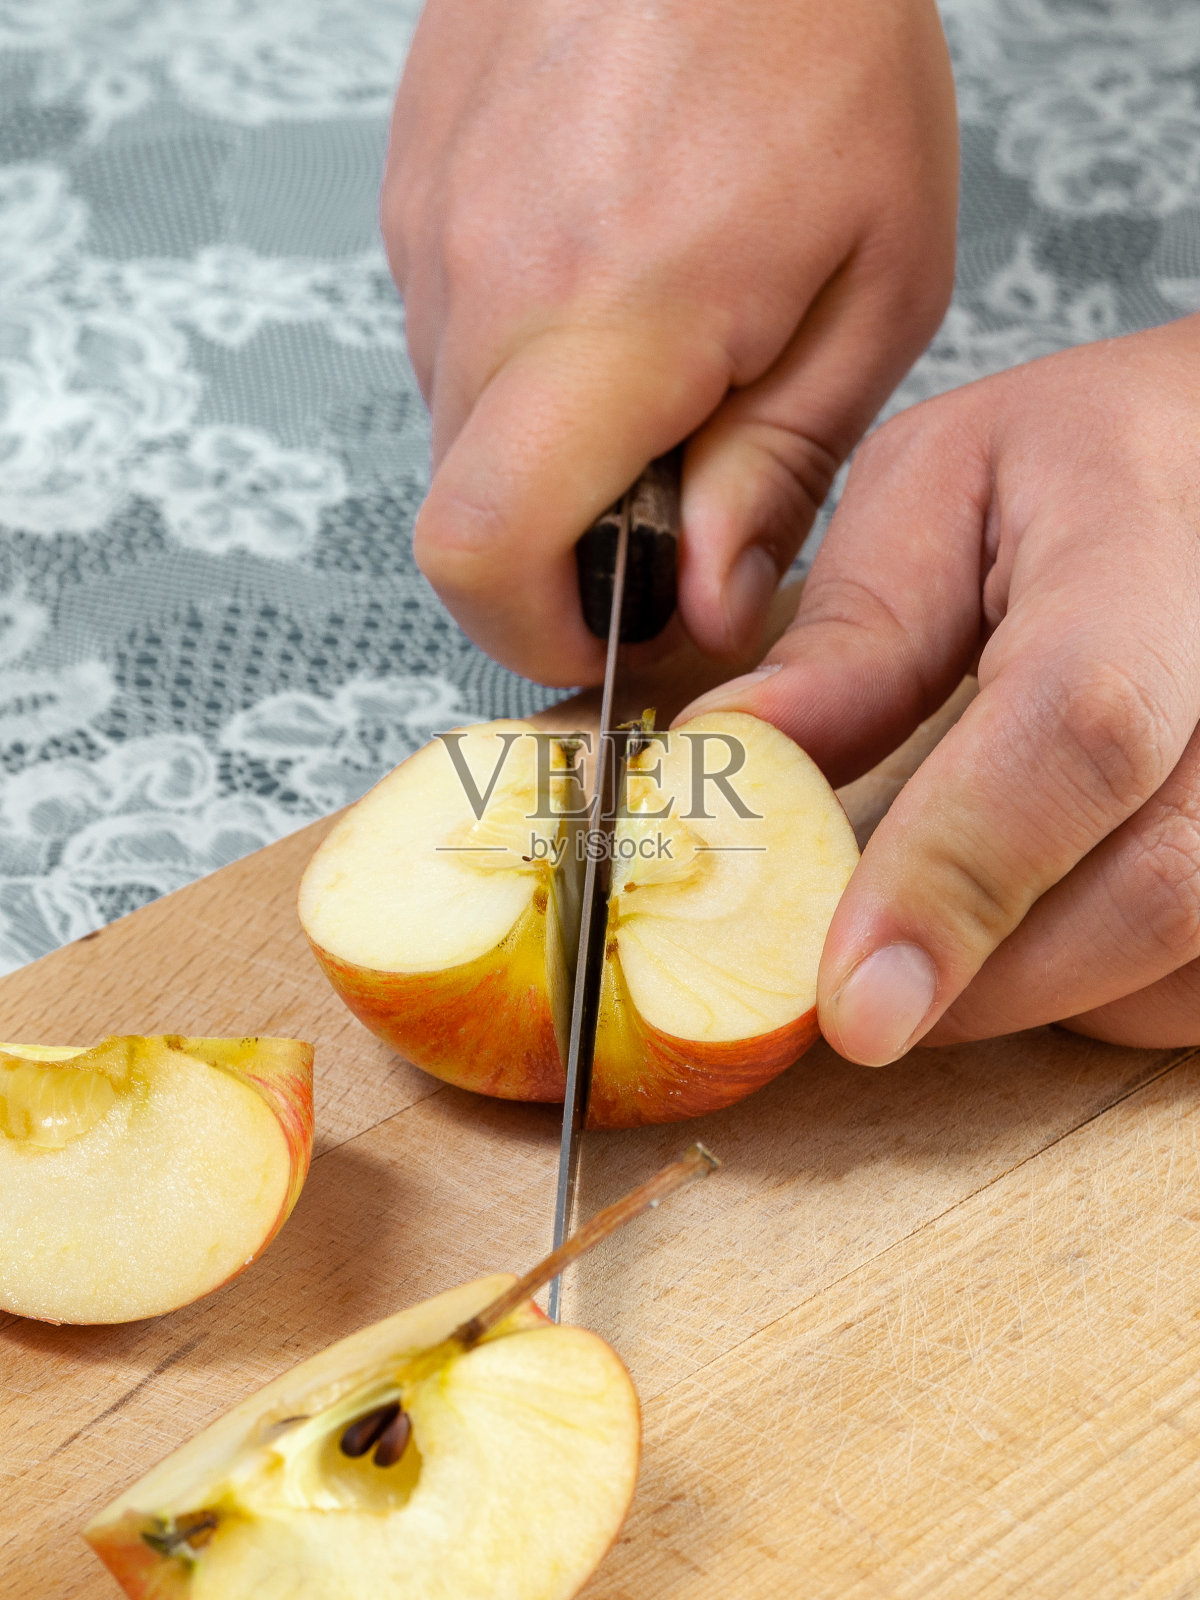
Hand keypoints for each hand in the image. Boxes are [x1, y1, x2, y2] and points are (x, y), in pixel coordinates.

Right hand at [382, 0, 957, 684]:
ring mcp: (428, 232)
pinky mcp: (412, 191)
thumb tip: (711, 600)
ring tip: (660, 345)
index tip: (609, 631)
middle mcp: (477, 285)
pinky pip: (449, 331)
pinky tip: (609, 271)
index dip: (532, 630)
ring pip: (458, 423)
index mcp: (601, 323)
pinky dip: (524, 354)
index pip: (481, 549)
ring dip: (551, 438)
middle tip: (677, 485)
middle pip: (467, 508)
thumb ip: (778, 468)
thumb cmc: (819, 40)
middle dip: (565, 544)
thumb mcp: (871, 286)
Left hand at [681, 315, 1199, 1057]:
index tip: (852, 1002)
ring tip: (958, 926)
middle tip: (859, 993)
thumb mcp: (940, 491)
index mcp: (1151, 532)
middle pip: (1158, 881)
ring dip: (1053, 990)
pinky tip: (1050, 926)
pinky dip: (1121, 993)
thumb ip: (852, 636)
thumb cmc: (1085, 468)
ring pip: (1196, 957)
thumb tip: (732, 766)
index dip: (960, 874)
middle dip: (984, 980)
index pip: (1080, 726)